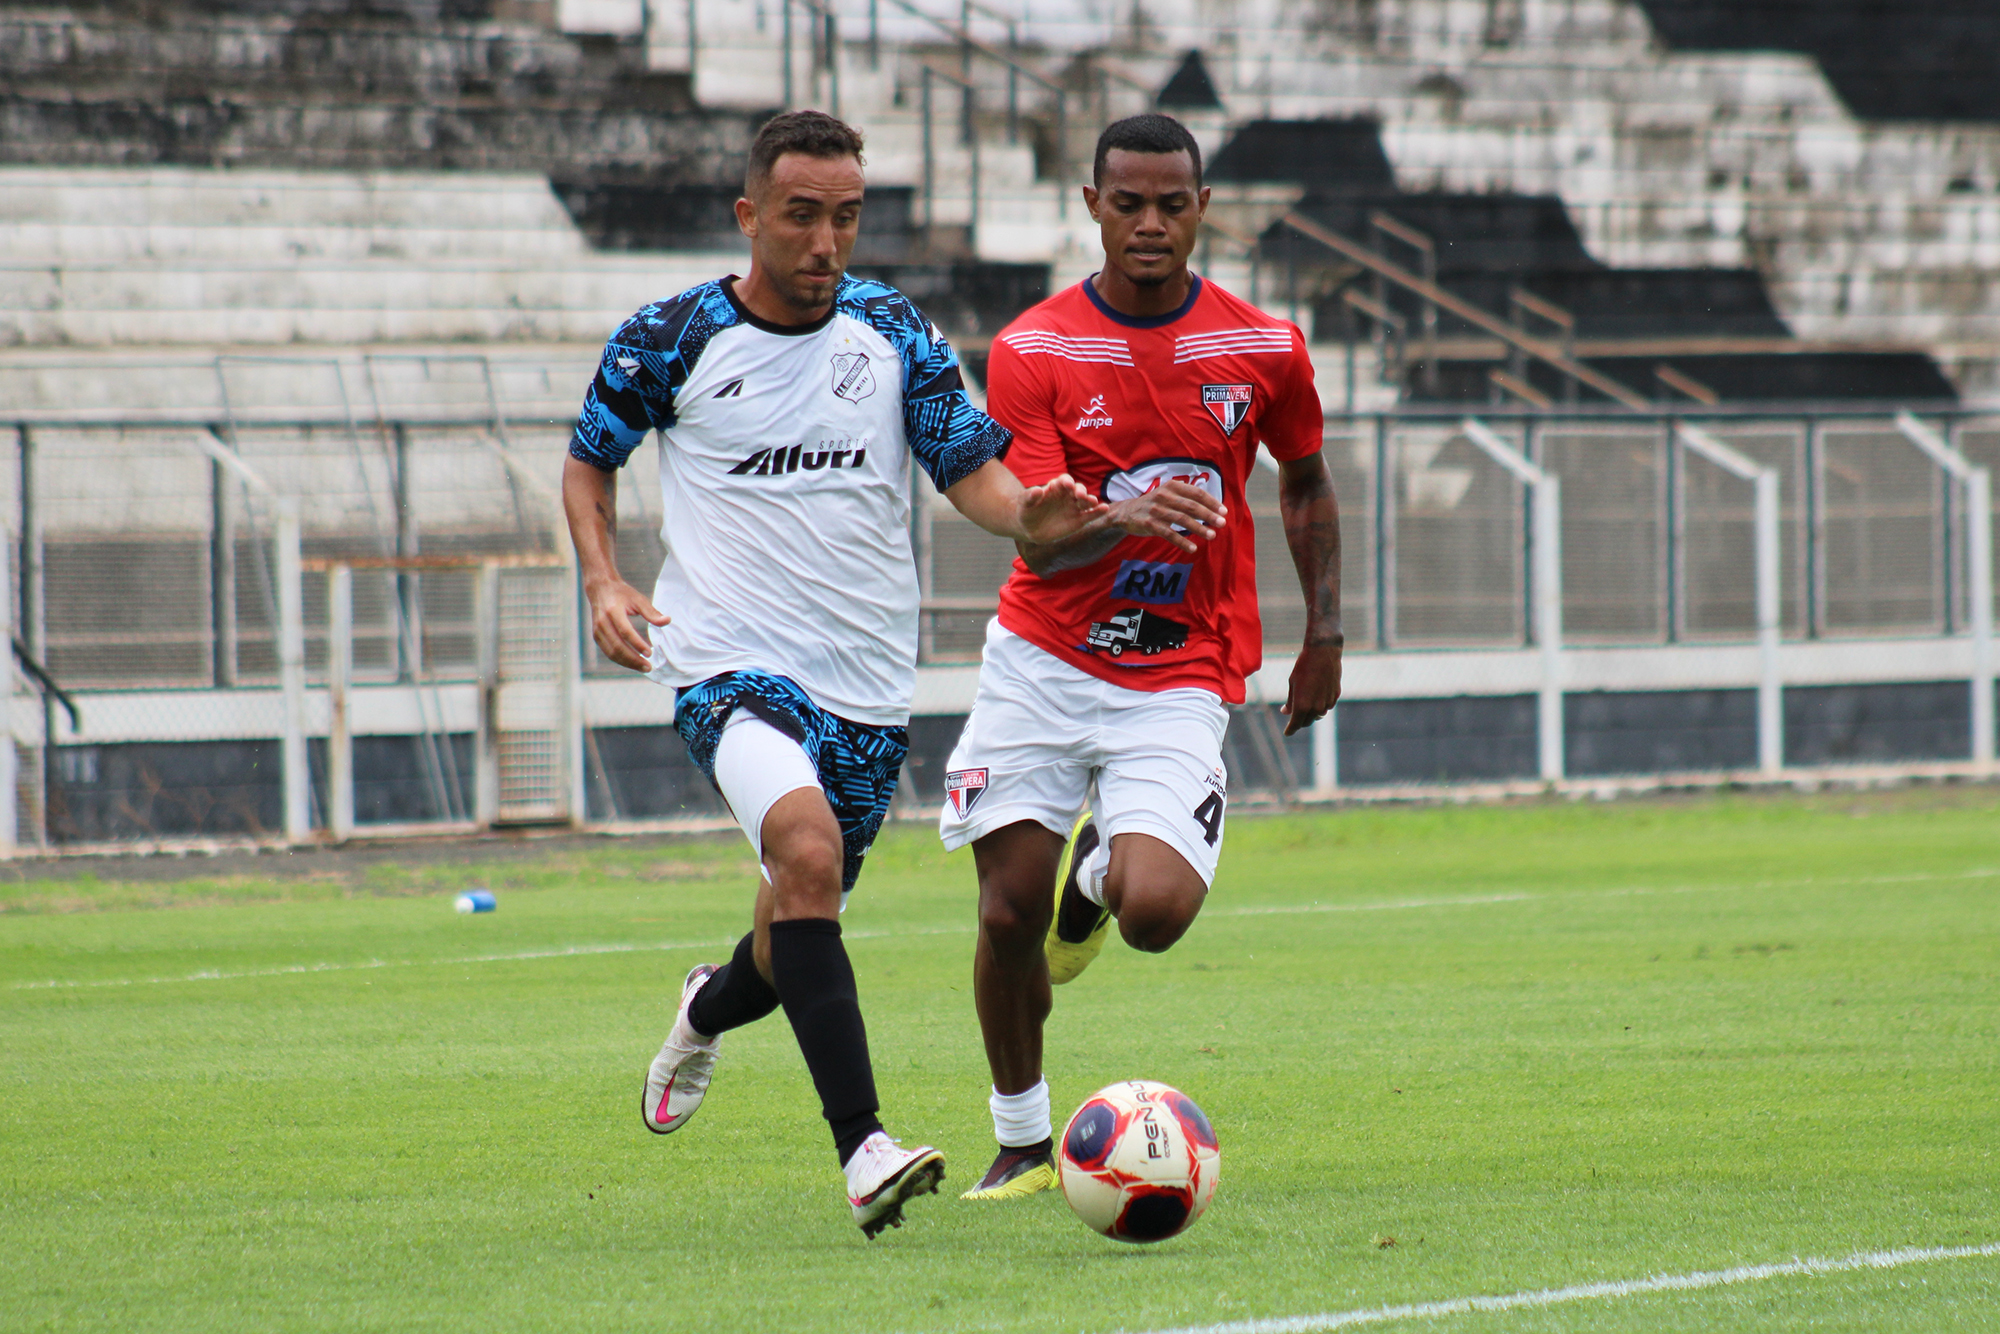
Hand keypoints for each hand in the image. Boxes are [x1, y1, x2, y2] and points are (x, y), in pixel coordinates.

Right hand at [584, 576, 667, 670]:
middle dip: (633, 659)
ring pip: (612, 653)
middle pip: (617, 646)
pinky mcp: (596, 636)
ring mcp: (597, 631)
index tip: (650, 653)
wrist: (600, 589)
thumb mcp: (638, 599)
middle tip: (648, 666)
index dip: (637, 644)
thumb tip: (667, 621)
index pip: (625, 632)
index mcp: (613, 611)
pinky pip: (608, 652)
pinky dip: (621, 660)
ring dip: (627, 663)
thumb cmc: (621, 594)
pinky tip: (633, 663)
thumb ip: (652, 612)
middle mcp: (602, 622)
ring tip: (643, 667)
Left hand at [1017, 472, 1105, 543]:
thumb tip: (1037, 490)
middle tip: (1079, 495)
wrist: (1030, 529)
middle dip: (1080, 491)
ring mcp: (1074, 507)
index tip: (1067, 484)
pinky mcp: (1079, 520)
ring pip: (1086, 501)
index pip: (1065, 481)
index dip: (1067, 481)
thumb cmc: (1026, 512)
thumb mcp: (1024, 504)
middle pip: (1078, 489)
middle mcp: (1068, 495)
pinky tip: (1105, 509)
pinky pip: (1090, 515)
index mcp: (1056, 487)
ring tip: (1092, 502)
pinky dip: (1098, 512)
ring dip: (1090, 500)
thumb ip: (1030, 496)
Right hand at [1106, 479, 1226, 554]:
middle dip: (1208, 515)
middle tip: (1222, 523)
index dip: (1211, 502)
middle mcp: (1164, 496)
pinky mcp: (1150, 524)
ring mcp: (1156, 510)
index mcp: (1172, 486)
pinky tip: (1193, 548)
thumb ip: (1187, 498)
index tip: (1224, 511)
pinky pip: (1169, 534)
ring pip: (1182, 520)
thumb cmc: (1155, 504)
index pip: (1196, 493)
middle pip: (1191, 506)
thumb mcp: (1169, 494)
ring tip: (1212, 536)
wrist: (1127, 512)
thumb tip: (1213, 507)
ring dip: (1199, 528)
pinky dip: (1182, 542)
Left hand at [1282, 638, 1341, 735]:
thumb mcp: (1292, 683)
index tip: (1287, 733)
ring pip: (1318, 715)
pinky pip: (1326, 706)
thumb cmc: (1304, 666)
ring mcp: (1327, 703)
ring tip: (1305, 704)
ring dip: (1311, 714)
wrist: (1324, 653)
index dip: (1290, 730)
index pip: (1295, 725)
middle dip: (1299, 722)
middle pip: (1307, 722)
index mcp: (1302, 705)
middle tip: (1294, 718)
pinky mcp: (1335, 696)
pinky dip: (1320, 706)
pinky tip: (1317, 696)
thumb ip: (1290, 701)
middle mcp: (1316, 707)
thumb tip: (1286, 712)